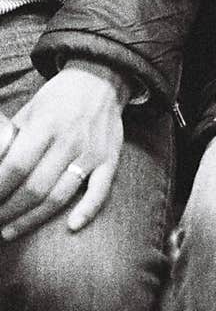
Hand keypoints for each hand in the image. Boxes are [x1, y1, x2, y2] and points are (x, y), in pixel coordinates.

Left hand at [0, 63, 129, 238]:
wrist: (101, 80)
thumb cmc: (57, 98)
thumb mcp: (29, 110)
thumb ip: (9, 138)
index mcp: (46, 124)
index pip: (16, 166)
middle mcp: (70, 140)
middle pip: (35, 187)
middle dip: (8, 210)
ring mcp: (92, 152)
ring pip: (60, 196)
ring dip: (32, 219)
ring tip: (10, 230)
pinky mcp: (110, 159)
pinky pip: (100, 191)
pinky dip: (87, 210)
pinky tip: (71, 226)